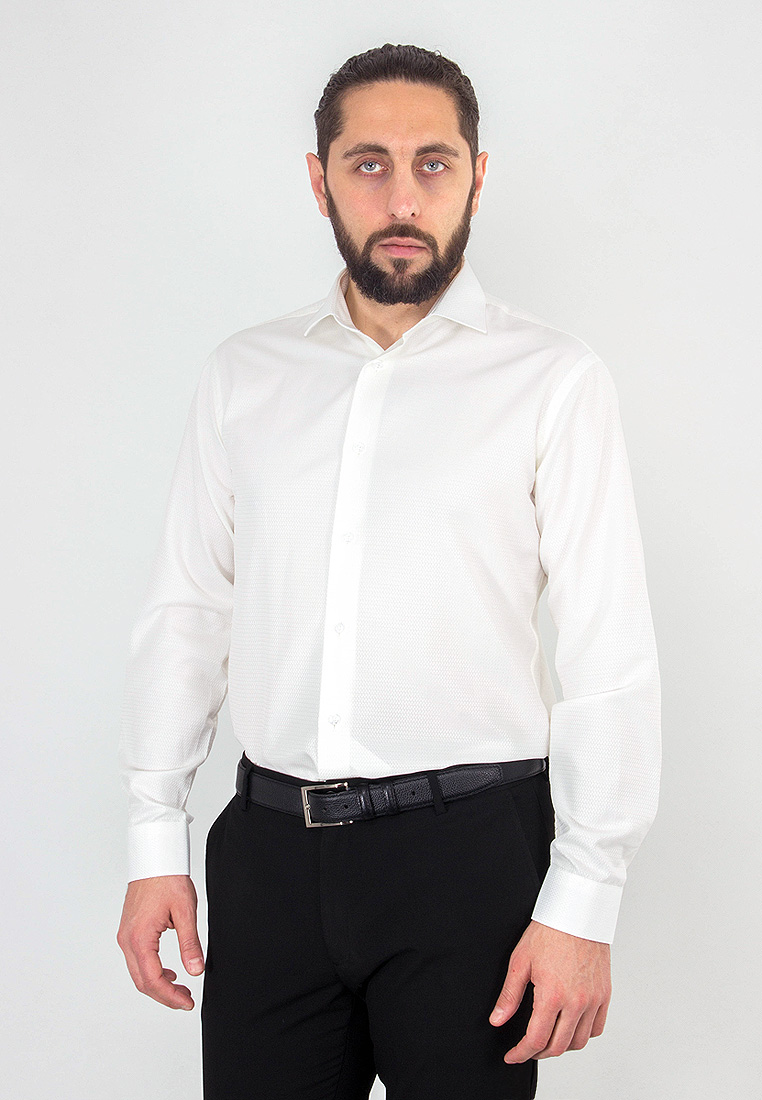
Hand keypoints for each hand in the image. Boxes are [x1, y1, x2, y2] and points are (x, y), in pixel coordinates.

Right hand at [117, 874, 204, 1009]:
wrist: (155, 859)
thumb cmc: (168, 880)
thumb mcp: (185, 912)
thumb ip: (190, 943)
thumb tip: (196, 970)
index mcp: (140, 938)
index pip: (152, 979)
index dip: (170, 997)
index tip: (187, 1003)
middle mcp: (127, 940)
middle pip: (142, 981)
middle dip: (164, 996)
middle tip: (186, 1001)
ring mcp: (125, 936)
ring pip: (138, 973)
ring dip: (157, 985)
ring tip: (181, 989)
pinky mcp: (128, 931)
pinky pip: (137, 960)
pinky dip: (151, 972)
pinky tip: (169, 973)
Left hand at [489, 919, 610, 1061]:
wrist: (577, 912)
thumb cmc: (548, 931)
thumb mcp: (520, 961)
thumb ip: (509, 995)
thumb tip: (497, 1020)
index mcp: (553, 995)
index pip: (536, 1039)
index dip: (521, 1053)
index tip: (512, 1056)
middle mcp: (576, 1002)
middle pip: (558, 1046)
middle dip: (538, 1053)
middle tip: (526, 1049)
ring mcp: (594, 999)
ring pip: (580, 1041)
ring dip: (561, 1046)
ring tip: (547, 1039)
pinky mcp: (605, 994)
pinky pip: (597, 1027)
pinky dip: (583, 1034)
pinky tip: (570, 1028)